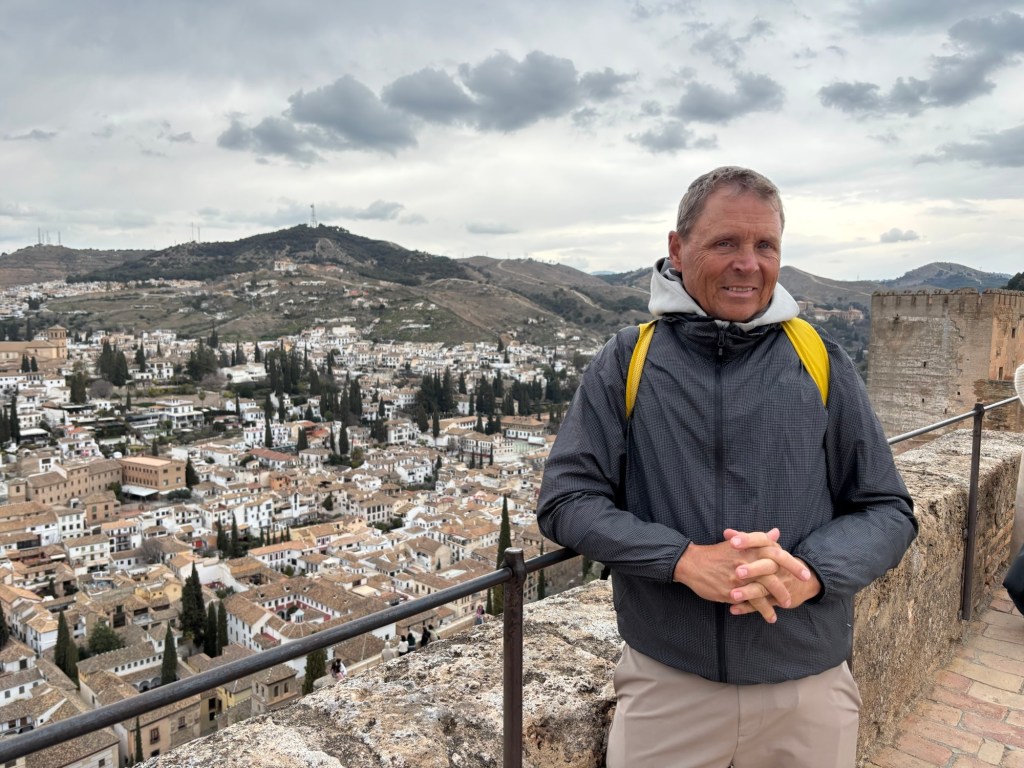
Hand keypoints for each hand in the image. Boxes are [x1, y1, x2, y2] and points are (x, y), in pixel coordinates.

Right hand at [672, 528, 810, 622]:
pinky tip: (771, 617)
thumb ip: (758, 539)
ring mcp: (739, 577)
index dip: (792, 565)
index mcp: (750, 547)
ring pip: (764, 589)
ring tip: (786, 607)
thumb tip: (776, 532)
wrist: (692, 563)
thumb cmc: (716, 553)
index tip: (805, 574)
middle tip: (796, 596)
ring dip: (777, 600)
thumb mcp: (738, 542)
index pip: (777, 554)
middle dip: (787, 586)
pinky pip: (752, 601)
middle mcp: (747, 561)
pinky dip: (763, 609)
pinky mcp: (732, 590)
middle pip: (774, 573)